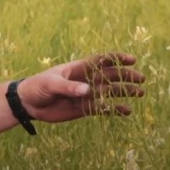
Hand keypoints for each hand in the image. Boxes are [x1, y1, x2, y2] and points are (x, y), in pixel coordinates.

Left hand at [17, 52, 144, 122]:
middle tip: (141, 78)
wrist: (29, 104)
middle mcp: (85, 80)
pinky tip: (126, 111)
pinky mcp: (84, 108)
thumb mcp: (50, 84)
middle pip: (110, 75)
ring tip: (140, 93)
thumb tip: (88, 91)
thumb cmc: (37, 87)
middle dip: (126, 76)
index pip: (100, 60)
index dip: (116, 58)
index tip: (131, 59)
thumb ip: (68, 87)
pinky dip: (114, 109)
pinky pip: (102, 108)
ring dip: (125, 91)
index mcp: (77, 68)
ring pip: (109, 91)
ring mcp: (86, 94)